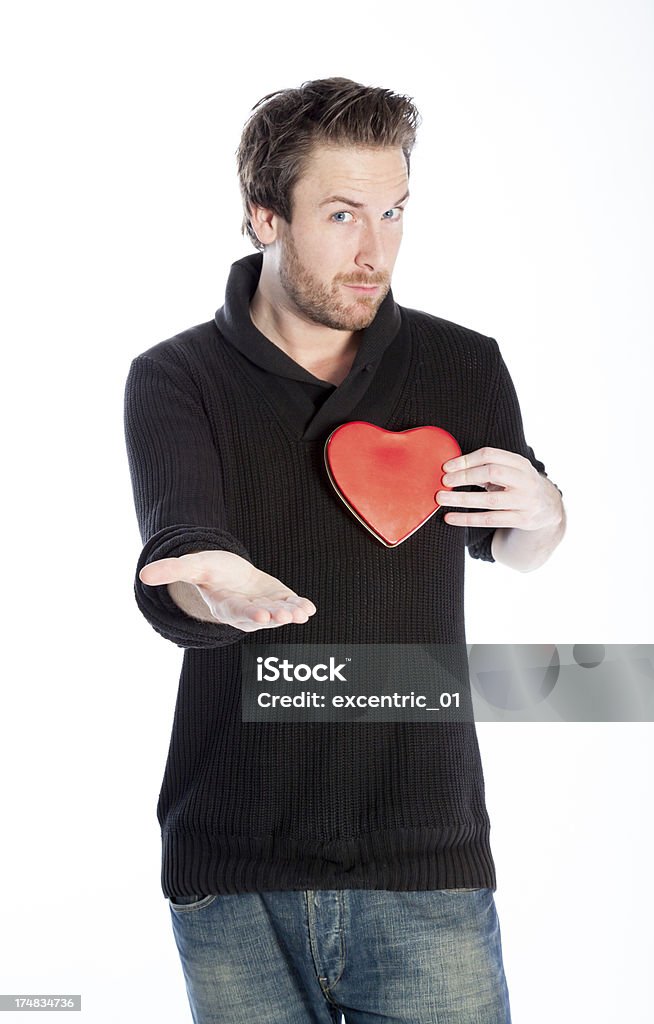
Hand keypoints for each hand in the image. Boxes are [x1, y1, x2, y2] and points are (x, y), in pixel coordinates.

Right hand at [139, 550, 316, 631]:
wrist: (229, 572)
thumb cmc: (210, 570)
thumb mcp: (192, 566)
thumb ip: (173, 570)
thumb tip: (143, 574)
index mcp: (226, 606)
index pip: (238, 613)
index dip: (250, 615)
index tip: (262, 616)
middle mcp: (247, 612)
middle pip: (262, 617)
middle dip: (275, 617)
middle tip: (286, 616)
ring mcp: (265, 607)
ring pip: (279, 614)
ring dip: (291, 614)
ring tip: (302, 612)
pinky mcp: (279, 600)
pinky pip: (291, 605)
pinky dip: (300, 607)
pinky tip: (309, 607)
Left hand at [435, 447, 562, 530]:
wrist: (549, 507)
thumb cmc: (519, 485)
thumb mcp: (510, 472)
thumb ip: (486, 469)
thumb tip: (451, 470)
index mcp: (520, 463)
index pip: (490, 454)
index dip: (466, 459)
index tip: (447, 467)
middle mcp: (525, 480)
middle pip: (492, 472)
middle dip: (465, 475)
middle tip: (444, 481)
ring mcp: (525, 501)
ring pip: (490, 500)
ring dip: (462, 499)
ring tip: (441, 499)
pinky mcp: (521, 520)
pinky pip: (490, 519)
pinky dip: (467, 519)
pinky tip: (450, 518)